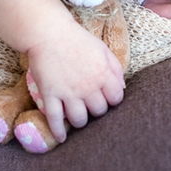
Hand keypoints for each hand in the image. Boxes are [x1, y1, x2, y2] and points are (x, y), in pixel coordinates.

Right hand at [24, 21, 124, 143]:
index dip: (112, 99)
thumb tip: (122, 88)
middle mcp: (87, 86)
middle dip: (96, 109)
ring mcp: (68, 93)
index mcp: (103, 74)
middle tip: (89, 104)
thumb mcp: (102, 48)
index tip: (105, 97)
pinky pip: (55, 120)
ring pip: (79, 120)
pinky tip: (61, 137)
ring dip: (80, 120)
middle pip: (99, 111)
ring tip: (77, 115)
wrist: (48, 33)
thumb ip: (115, 68)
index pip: (116, 99)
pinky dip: (58, 131)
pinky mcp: (50, 95)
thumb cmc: (77, 39)